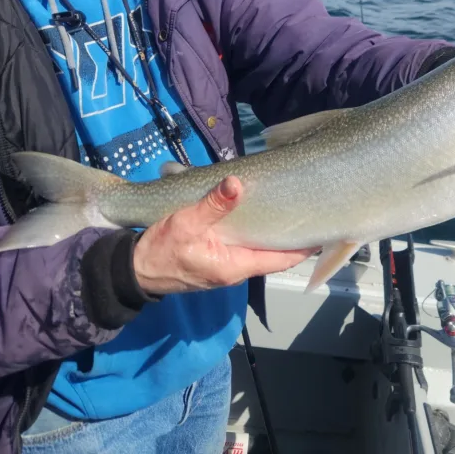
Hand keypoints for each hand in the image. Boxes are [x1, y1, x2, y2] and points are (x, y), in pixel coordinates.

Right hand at [132, 176, 316, 294]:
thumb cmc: (162, 249)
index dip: (303, 246)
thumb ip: (212, 204)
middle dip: (290, 236)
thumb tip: (238, 183)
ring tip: (288, 209)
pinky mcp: (216, 260)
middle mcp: (236, 270)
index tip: (321, 227)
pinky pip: (243, 246)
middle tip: (308, 211)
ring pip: (258, 249)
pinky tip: (255, 214)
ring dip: (271, 232)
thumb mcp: (186, 222)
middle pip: (273, 254)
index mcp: (236, 265)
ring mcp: (226, 267)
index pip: (281, 259)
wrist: (133, 270)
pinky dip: (254, 232)